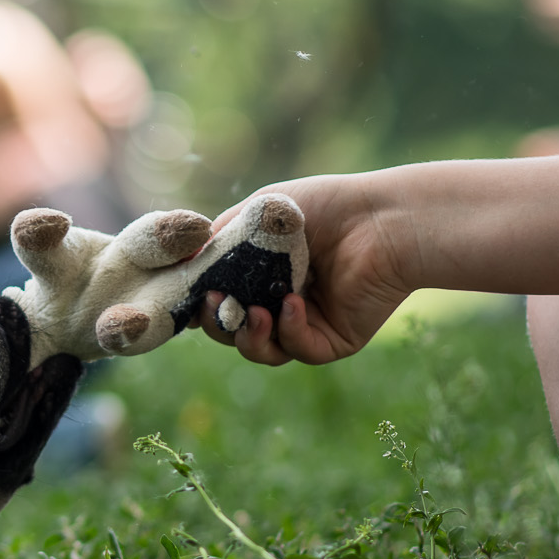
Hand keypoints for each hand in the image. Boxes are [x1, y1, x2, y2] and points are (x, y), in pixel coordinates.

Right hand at [194, 173, 412, 365]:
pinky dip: (289, 330)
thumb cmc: (322, 208)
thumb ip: (217, 238)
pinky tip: (292, 305)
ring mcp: (305, 324)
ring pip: (262, 350)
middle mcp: (280, 302)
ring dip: (250, 337)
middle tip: (215, 306)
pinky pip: (298, 349)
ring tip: (254, 315)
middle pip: (234, 331)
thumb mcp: (257, 213)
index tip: (188, 296)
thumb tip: (178, 262)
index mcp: (261, 275)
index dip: (201, 303)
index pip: (221, 300)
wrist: (380, 221)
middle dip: (219, 324)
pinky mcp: (332, 341)